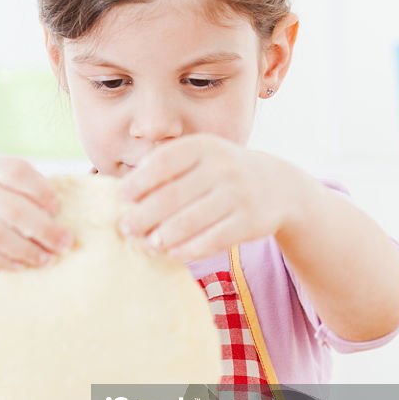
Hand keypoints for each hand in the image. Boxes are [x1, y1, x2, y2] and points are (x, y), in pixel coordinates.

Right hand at [0, 157, 73, 270]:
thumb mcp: (11, 191)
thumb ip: (37, 197)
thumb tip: (79, 213)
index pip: (16, 172)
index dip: (40, 190)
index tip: (58, 208)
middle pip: (11, 208)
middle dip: (43, 229)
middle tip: (65, 244)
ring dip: (26, 250)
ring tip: (47, 260)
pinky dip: (4, 262)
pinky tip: (23, 266)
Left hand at [117, 135, 302, 261]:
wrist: (276, 186)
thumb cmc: (221, 174)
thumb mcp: (200, 159)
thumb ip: (167, 169)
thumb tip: (125, 194)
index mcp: (204, 146)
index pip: (163, 162)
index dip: (138, 181)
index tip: (122, 197)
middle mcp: (222, 167)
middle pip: (171, 196)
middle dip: (143, 215)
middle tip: (127, 228)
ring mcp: (238, 194)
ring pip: (189, 222)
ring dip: (162, 236)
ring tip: (147, 244)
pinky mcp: (249, 221)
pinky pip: (211, 240)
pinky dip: (188, 249)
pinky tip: (173, 253)